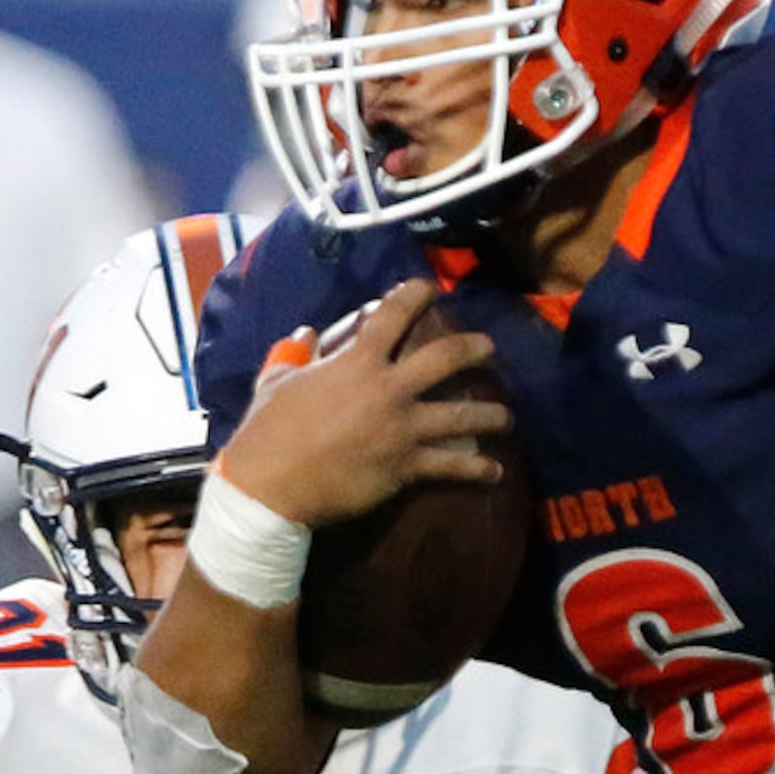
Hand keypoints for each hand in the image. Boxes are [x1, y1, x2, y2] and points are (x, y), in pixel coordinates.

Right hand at [217, 281, 509, 527]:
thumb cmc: (268, 432)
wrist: (272, 487)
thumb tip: (305, 332)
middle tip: (488, 347)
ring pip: (462, 415)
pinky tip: (496, 472)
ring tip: (506, 416)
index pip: (393, 315)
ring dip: (491, 414)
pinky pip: (453, 466)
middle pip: (446, 358)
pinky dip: (478, 469)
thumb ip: (294, 354)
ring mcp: (404, 429)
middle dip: (473, 348)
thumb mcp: (276, 383)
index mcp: (357, 362)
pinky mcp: (407, 466)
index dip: (414, 294)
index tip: (430, 286)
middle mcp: (390, 389)